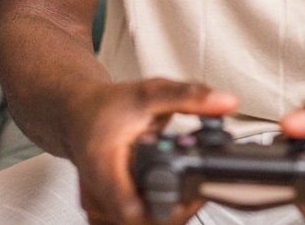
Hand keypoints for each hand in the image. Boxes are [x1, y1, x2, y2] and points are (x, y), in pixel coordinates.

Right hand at [63, 78, 238, 224]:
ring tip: (180, 192)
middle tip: (195, 191)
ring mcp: (98, 207)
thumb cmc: (106, 106)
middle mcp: (97, 194)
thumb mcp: (149, 93)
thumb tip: (225, 102)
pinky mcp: (104, 213)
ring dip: (164, 213)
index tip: (192, 193)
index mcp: (103, 168)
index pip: (134, 212)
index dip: (170, 208)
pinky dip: (151, 213)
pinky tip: (163, 198)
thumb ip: (188, 97)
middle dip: (174, 210)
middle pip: (140, 222)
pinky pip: (131, 223)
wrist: (78, 113)